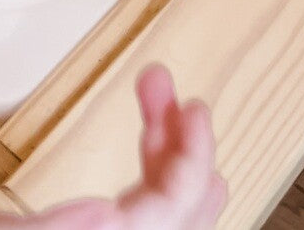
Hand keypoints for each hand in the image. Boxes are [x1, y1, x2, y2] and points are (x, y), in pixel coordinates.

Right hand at [0, 68, 224, 229]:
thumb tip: (112, 220)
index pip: (161, 222)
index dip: (186, 168)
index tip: (191, 108)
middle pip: (173, 216)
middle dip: (179, 147)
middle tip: (169, 87)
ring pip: (159, 209)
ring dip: (166, 150)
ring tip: (157, 94)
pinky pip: (138, 210)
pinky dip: (152, 170)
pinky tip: (153, 143)